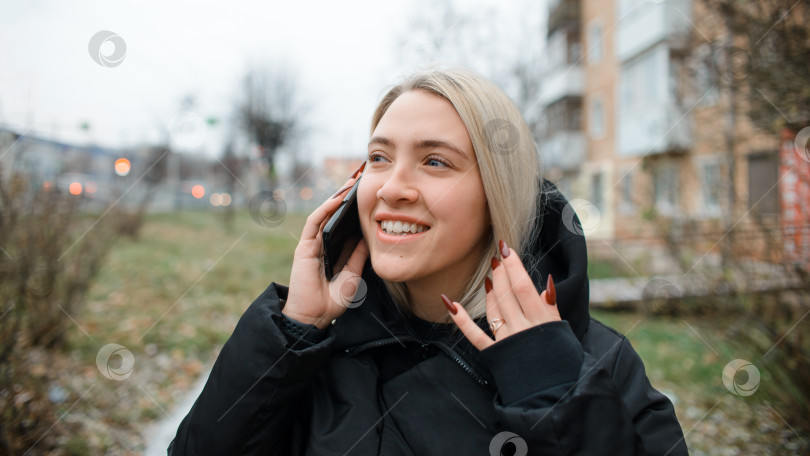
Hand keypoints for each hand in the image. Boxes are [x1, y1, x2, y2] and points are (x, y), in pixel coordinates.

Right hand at [283, 168, 368, 329]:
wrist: (314, 317)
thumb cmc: (331, 301)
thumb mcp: (352, 275)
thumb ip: (357, 256)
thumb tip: (368, 237)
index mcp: (334, 251)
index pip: (345, 225)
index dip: (355, 210)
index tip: (370, 195)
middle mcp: (322, 245)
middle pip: (334, 215)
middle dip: (346, 197)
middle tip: (360, 180)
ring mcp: (312, 245)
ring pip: (324, 214)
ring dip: (337, 197)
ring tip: (350, 182)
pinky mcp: (304, 247)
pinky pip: (314, 223)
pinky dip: (325, 209)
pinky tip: (337, 199)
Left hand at [443, 240, 559, 349]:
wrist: (553, 392)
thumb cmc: (561, 359)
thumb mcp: (561, 330)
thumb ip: (550, 308)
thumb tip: (544, 284)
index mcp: (541, 320)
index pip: (524, 287)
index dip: (514, 266)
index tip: (507, 249)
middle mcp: (522, 328)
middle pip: (507, 294)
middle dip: (501, 273)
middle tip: (497, 257)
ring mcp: (506, 340)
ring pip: (493, 309)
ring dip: (490, 289)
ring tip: (490, 274)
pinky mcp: (494, 353)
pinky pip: (474, 335)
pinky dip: (461, 319)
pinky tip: (450, 303)